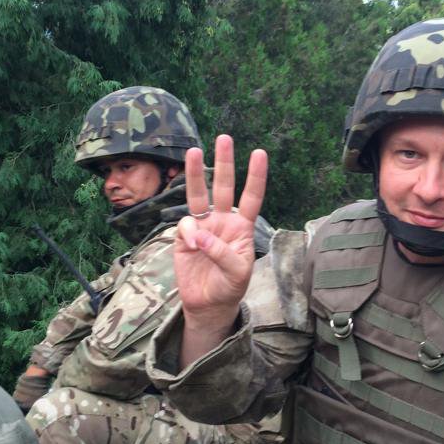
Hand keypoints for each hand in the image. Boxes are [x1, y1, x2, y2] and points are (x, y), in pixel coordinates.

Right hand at [174, 135, 267, 330]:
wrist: (208, 304)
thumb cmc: (230, 287)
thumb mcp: (237, 272)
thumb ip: (222, 252)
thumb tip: (198, 233)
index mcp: (242, 227)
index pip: (251, 197)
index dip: (255, 176)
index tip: (259, 153)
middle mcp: (223, 221)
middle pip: (224, 187)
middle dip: (224, 163)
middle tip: (224, 138)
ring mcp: (202, 227)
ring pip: (199, 195)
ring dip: (197, 173)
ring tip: (194, 151)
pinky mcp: (184, 237)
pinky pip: (185, 227)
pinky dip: (188, 233)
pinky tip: (192, 248)